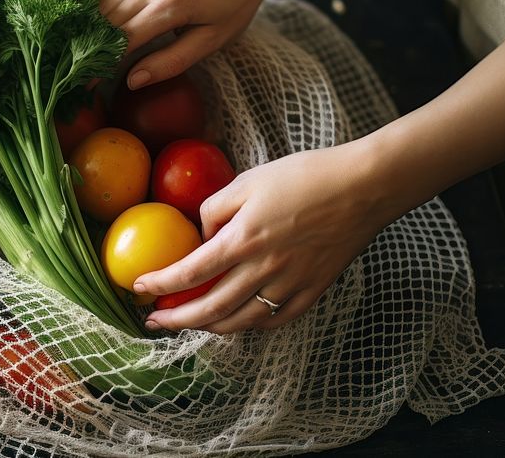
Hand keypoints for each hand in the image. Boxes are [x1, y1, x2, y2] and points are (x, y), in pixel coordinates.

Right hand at [93, 0, 269, 88]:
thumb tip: (132, 81)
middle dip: (89, 50)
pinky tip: (99, 25)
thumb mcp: (211, 41)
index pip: (122, 41)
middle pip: (103, 24)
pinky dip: (95, 10)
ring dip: (88, 31)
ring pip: (96, 7)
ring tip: (84, 52)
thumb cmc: (230, 4)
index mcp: (171, 5)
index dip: (100, 66)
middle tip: (79, 73)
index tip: (85, 86)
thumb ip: (171, 62)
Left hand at [133, 140, 401, 333]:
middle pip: (210, 308)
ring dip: (208, 328)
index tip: (139, 287)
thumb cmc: (306, 175)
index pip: (190, 271)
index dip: (161, 284)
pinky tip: (236, 322)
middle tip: (153, 321)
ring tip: (189, 324)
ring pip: (240, 322)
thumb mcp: (250, 179)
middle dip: (176, 320)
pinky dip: (249, 327)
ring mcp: (289, 285)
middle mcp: (263, 269)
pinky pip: (273, 321)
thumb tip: (200, 233)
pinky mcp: (312, 292)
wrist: (365, 188)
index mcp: (244, 239)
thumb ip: (216, 207)